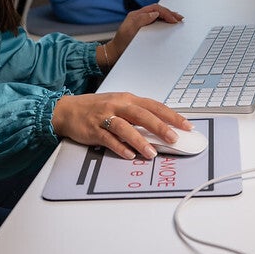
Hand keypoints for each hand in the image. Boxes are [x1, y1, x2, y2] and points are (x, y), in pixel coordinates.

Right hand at [51, 91, 191, 159]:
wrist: (67, 110)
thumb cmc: (96, 108)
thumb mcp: (119, 105)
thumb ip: (137, 115)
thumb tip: (161, 128)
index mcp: (128, 98)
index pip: (154, 106)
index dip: (171, 115)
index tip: (186, 126)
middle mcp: (118, 105)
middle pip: (143, 115)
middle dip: (160, 127)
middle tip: (174, 138)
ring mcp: (105, 117)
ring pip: (126, 127)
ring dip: (140, 140)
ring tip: (152, 153)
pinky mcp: (94, 130)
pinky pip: (109, 139)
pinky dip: (120, 147)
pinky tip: (129, 155)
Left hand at [101, 3, 183, 68]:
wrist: (115, 54)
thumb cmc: (121, 44)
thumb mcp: (129, 30)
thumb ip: (141, 20)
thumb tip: (154, 14)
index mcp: (136, 15)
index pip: (155, 9)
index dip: (166, 13)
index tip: (174, 20)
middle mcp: (139, 17)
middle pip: (158, 11)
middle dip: (170, 13)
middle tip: (180, 18)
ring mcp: (142, 23)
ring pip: (158, 16)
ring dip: (168, 17)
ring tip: (177, 20)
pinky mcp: (144, 30)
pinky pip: (156, 23)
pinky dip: (164, 23)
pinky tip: (169, 26)